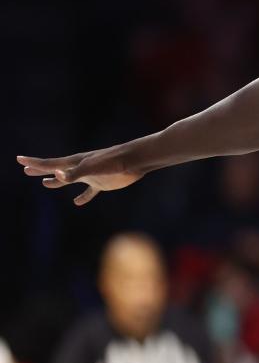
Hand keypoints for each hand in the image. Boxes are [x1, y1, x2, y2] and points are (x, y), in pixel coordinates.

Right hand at [16, 146, 144, 205]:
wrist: (135, 160)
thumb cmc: (114, 162)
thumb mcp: (91, 168)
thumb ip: (74, 173)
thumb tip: (56, 176)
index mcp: (75, 162)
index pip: (50, 164)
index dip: (34, 163)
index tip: (19, 160)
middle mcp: (80, 168)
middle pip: (56, 170)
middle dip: (40, 170)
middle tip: (26, 170)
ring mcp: (91, 176)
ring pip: (69, 180)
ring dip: (57, 182)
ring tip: (45, 184)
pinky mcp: (102, 183)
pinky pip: (89, 192)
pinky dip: (83, 197)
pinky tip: (77, 203)